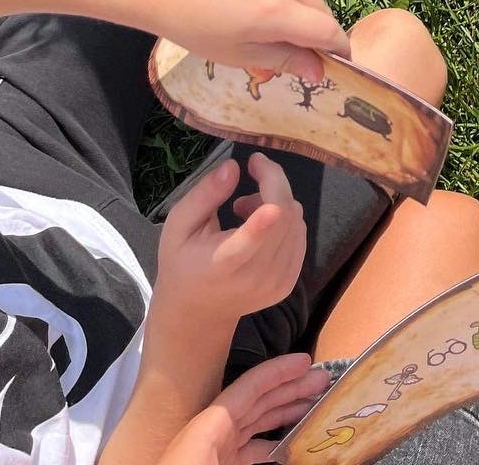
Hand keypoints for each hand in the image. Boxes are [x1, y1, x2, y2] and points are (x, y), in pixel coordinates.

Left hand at [155, 0, 348, 77]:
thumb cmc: (195, 25)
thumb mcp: (238, 54)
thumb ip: (285, 60)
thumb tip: (320, 70)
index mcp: (275, 11)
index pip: (327, 31)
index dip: (338, 48)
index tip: (341, 60)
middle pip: (321, 8)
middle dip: (315, 29)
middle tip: (292, 43)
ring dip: (299, 4)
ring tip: (264, 11)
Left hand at [155, 355, 329, 464]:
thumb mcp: (208, 455)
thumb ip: (251, 449)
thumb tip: (284, 450)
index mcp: (209, 427)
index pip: (249, 387)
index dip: (279, 371)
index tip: (306, 361)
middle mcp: (211, 433)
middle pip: (256, 402)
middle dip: (290, 390)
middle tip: (322, 381)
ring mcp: (212, 451)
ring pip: (254, 425)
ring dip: (283, 414)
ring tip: (314, 406)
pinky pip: (247, 449)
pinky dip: (268, 443)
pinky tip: (287, 444)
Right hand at [156, 154, 306, 330]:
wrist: (198, 313)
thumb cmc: (183, 262)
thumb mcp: (178, 226)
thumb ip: (204, 195)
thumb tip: (233, 167)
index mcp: (220, 264)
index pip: (245, 245)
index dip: (261, 225)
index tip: (268, 206)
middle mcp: (253, 277)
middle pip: (281, 217)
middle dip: (271, 181)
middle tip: (249, 176)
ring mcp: (275, 283)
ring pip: (295, 220)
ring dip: (276, 200)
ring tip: (244, 210)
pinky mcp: (288, 283)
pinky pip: (300, 233)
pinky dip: (285, 218)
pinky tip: (261, 225)